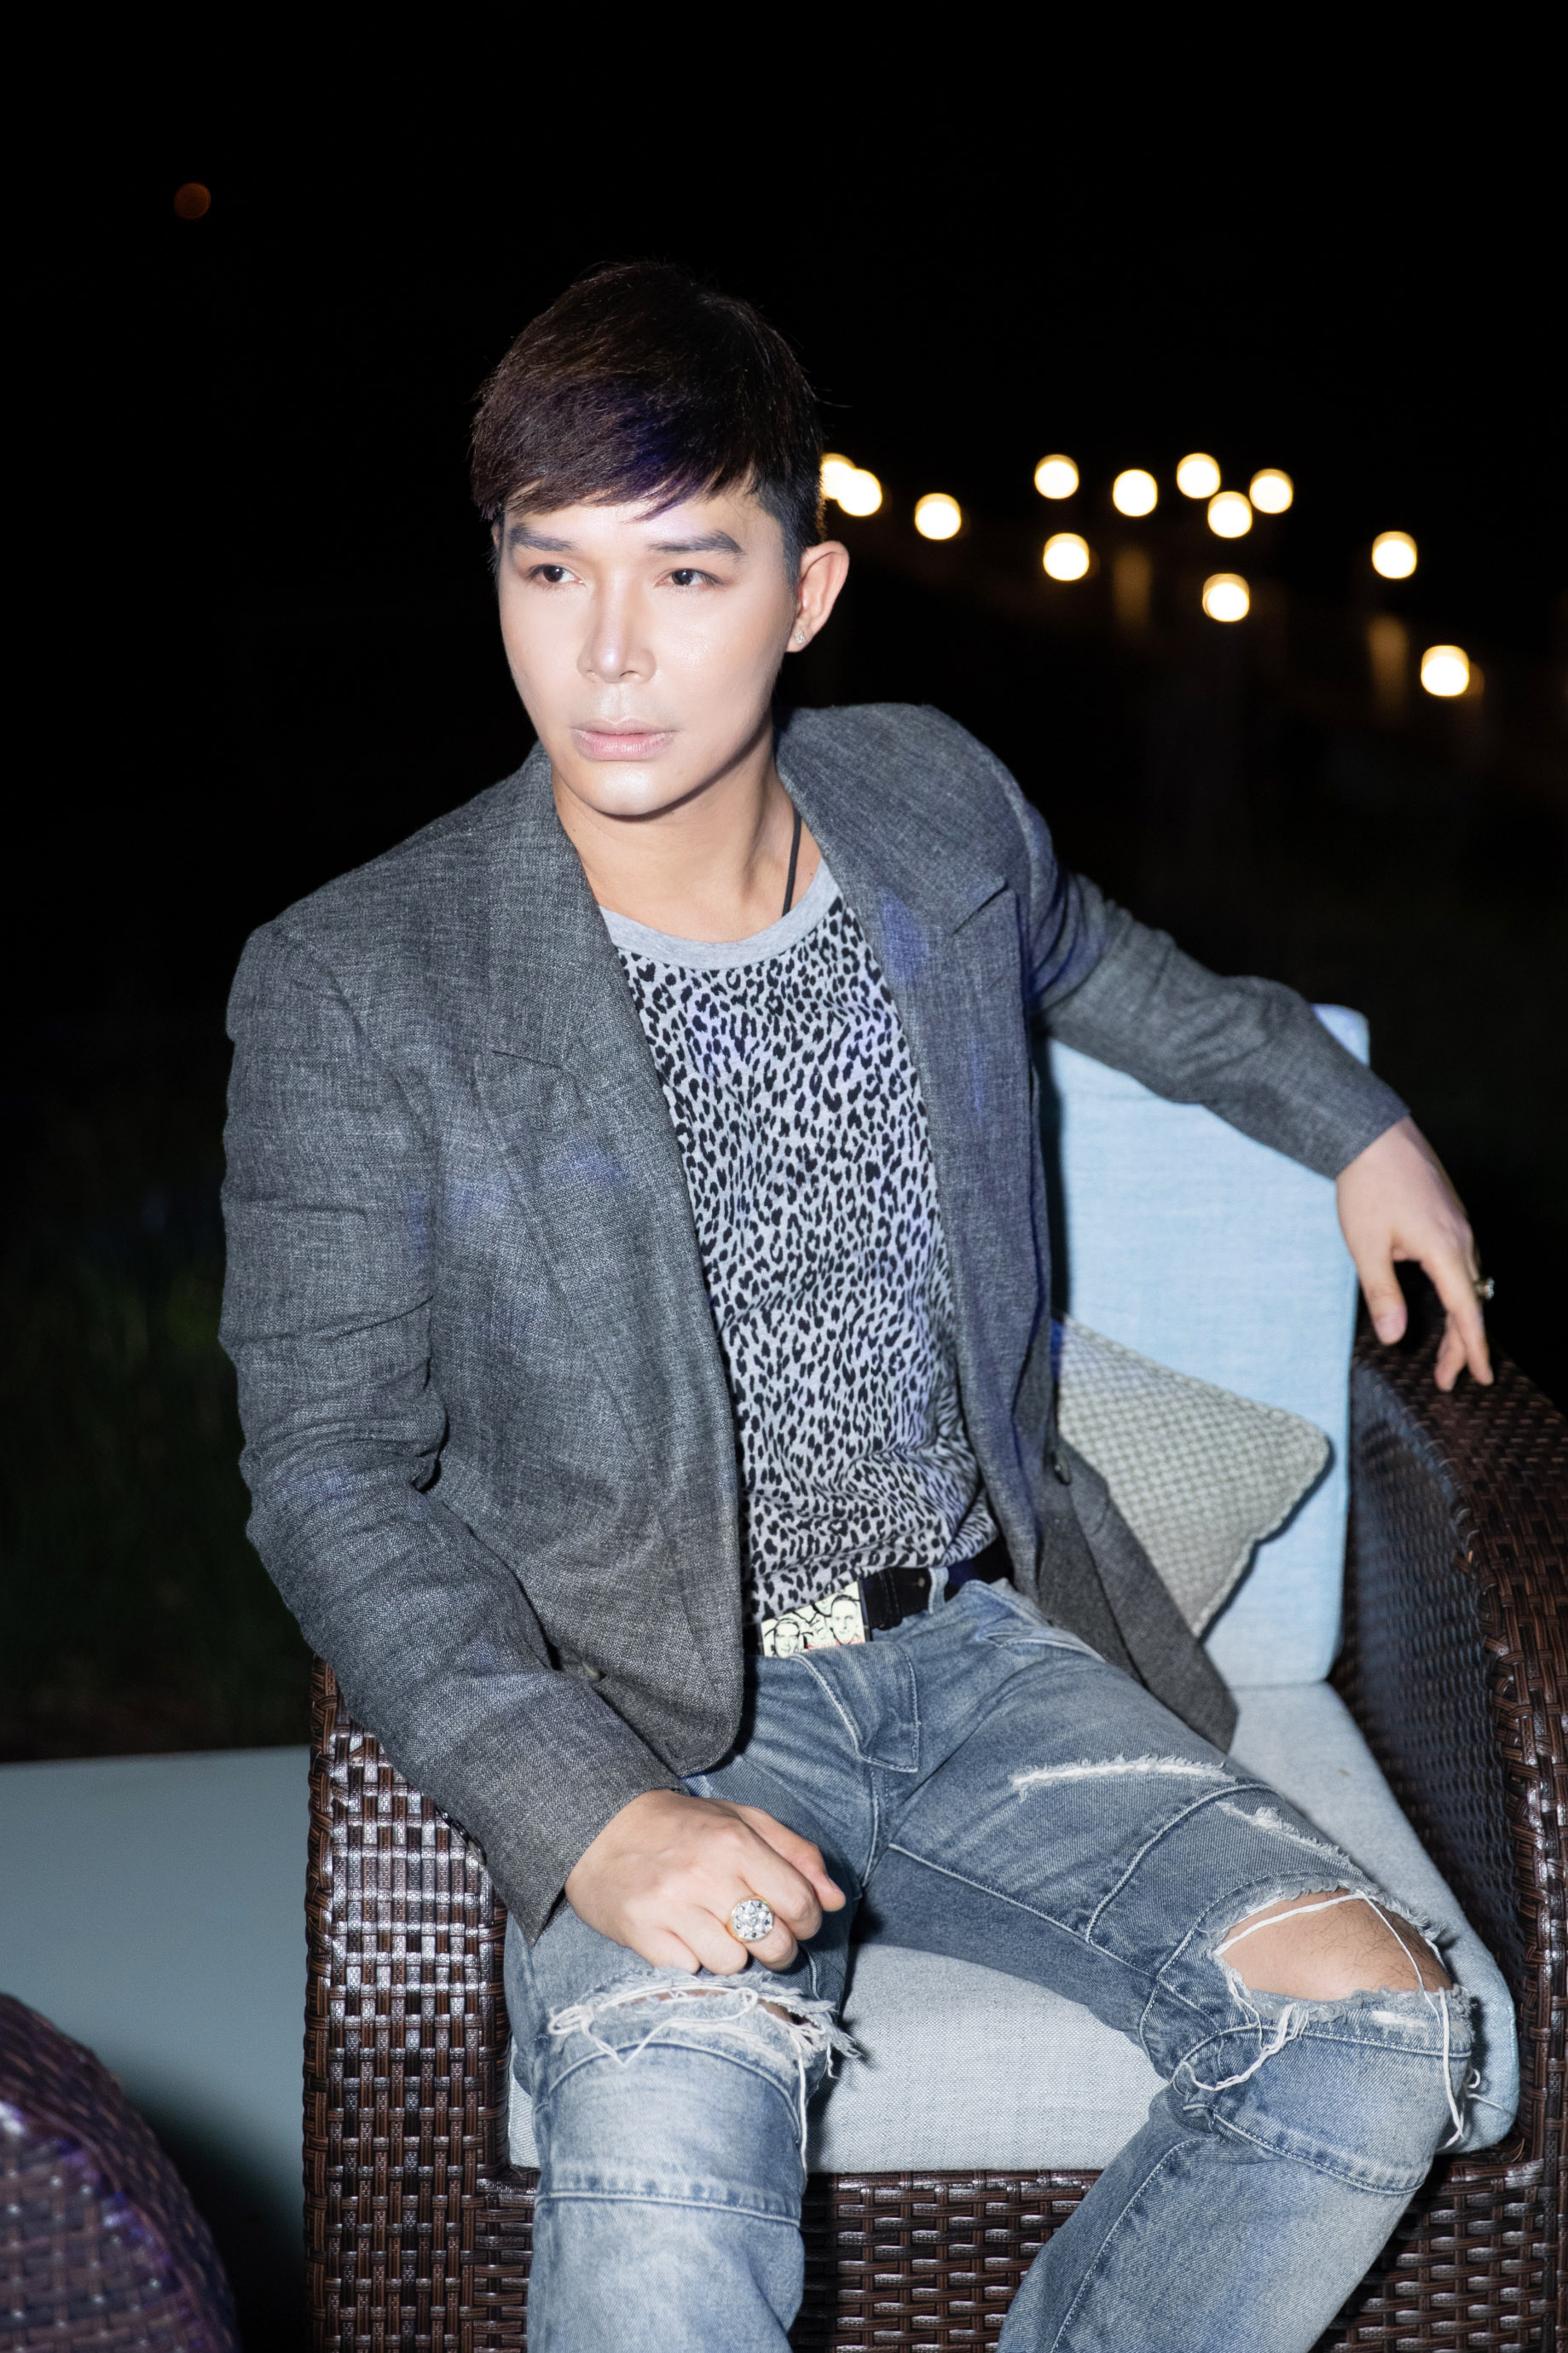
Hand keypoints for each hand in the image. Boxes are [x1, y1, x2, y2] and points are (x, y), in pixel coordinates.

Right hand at [564, 1788, 845, 1973]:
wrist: (598, 1827)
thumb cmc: (681, 1826)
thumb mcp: (742, 1820)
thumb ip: (795, 1853)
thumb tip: (836, 1898)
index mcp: (735, 1842)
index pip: (801, 1905)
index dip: (808, 1921)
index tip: (795, 1919)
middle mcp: (705, 1875)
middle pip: (774, 1943)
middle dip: (777, 1947)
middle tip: (758, 1932)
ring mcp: (671, 1907)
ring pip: (733, 1964)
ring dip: (730, 1954)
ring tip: (713, 1928)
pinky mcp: (642, 1935)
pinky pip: (690, 1972)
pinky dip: (692, 1961)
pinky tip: (681, 1934)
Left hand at [1336, 1117, 1491, 1391]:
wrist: (1374, 1134)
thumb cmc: (1368, 1186)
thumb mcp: (1366, 1246)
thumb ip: (1382, 1293)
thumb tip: (1393, 1337)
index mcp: (1445, 1249)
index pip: (1467, 1312)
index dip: (1474, 1349)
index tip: (1480, 1378)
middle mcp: (1461, 1239)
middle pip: (1472, 1303)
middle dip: (1464, 1345)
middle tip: (1450, 1379)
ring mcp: (1459, 1226)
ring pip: (1471, 1284)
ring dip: (1462, 1319)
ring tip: (1448, 1351)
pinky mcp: (1451, 1217)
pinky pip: (1465, 1264)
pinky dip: (1460, 1292)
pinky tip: (1446, 1300)